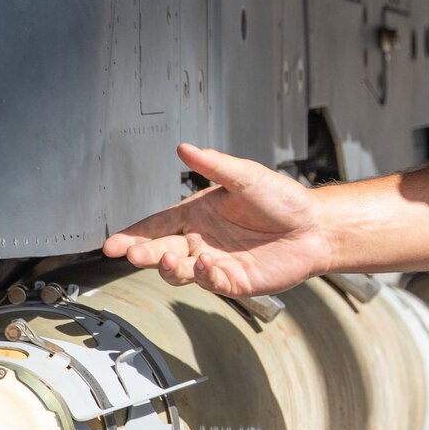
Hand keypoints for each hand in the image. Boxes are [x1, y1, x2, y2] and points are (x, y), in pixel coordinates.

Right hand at [102, 143, 331, 297]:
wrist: (316, 227)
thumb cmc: (283, 200)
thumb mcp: (247, 177)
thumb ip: (215, 165)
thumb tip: (185, 147)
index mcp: (197, 214)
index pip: (156, 226)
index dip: (133, 235)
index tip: (112, 245)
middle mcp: (200, 240)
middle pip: (160, 251)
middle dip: (143, 254)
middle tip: (132, 254)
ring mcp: (215, 263)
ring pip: (179, 271)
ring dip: (169, 267)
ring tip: (167, 258)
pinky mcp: (233, 281)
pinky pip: (210, 282)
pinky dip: (203, 275)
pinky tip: (205, 263)